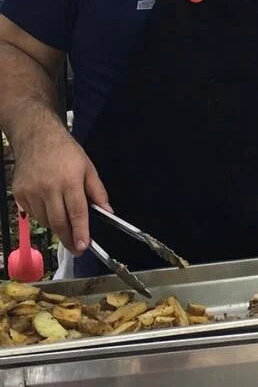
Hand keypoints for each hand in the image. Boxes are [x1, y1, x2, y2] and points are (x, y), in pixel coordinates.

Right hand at [11, 124, 109, 254]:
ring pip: (45, 221)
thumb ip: (98, 192)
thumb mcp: (89, 168)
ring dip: (57, 227)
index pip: (77, 213)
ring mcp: (31, 191)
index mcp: (69, 182)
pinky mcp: (19, 193)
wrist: (36, 137)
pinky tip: (51, 211)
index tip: (84, 247)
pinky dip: (43, 218)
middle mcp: (48, 188)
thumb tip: (108, 212)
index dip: (81, 232)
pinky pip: (33, 214)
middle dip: (69, 238)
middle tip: (77, 248)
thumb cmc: (66, 152)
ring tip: (66, 226)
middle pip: (59, 222)